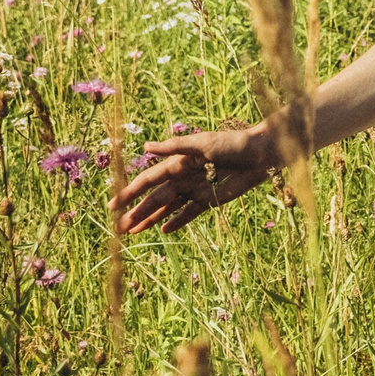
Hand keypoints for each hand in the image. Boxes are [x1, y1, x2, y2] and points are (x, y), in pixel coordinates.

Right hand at [112, 121, 276, 234]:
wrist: (261, 155)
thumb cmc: (232, 143)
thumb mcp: (202, 143)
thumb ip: (174, 147)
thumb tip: (145, 147)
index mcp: (178, 162)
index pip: (148, 180)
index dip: (130, 192)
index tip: (113, 205)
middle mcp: (183, 177)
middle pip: (155, 198)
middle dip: (136, 211)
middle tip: (118, 228)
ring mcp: (196, 190)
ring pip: (168, 208)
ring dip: (150, 219)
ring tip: (132, 232)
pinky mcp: (210, 200)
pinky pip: (189, 213)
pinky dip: (176, 221)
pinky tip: (163, 231)